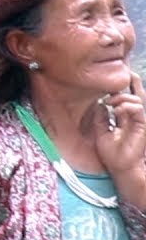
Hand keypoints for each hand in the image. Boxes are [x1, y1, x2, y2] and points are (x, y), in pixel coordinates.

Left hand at [93, 73, 145, 192]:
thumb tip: (99, 104)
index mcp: (125, 118)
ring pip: (136, 99)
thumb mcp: (101, 132)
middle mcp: (134, 117)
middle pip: (137, 95)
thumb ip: (101, 118)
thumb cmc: (112, 153)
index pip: (126, 99)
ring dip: (122, 97)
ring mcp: (139, 120)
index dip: (123, 88)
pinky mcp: (142, 125)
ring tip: (110, 101)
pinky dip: (127, 106)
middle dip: (133, 82)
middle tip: (127, 72)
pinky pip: (137, 109)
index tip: (114, 80)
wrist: (120, 167)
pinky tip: (117, 108)